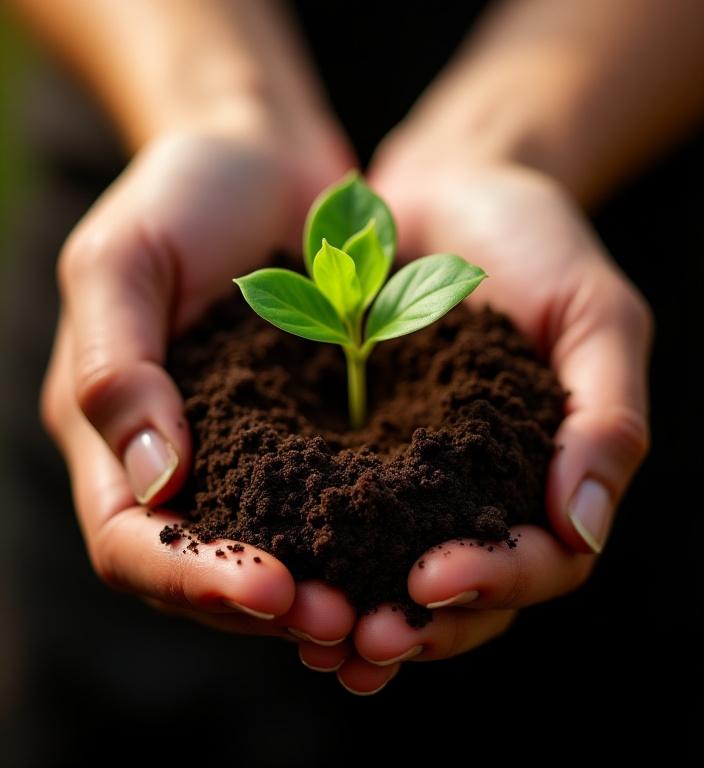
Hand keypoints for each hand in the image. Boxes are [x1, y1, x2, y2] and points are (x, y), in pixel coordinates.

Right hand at [40, 116, 357, 644]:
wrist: (263, 161)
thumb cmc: (182, 194)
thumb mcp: (124, 260)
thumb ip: (117, 367)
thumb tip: (156, 482)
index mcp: (113, 434)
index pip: (133, 541)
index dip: (193, 577)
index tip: (268, 587)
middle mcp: (180, 462)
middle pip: (206, 570)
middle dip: (266, 608)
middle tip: (342, 623)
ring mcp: (247, 455)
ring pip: (272, 556)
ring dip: (322, 592)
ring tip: (380, 614)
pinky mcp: (310, 436)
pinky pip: (328, 506)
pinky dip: (359, 542)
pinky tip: (407, 556)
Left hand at [326, 158, 651, 688]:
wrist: (447, 188)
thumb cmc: (534, 242)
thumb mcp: (593, 315)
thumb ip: (606, 418)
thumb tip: (584, 528)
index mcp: (545, 473)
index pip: (542, 561)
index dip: (496, 582)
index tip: (433, 578)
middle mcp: (478, 489)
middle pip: (463, 592)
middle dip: (419, 625)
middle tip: (365, 643)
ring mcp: (411, 473)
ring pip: (392, 572)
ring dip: (360, 612)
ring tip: (317, 639)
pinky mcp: (349, 446)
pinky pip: (332, 512)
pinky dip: (314, 552)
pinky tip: (277, 573)